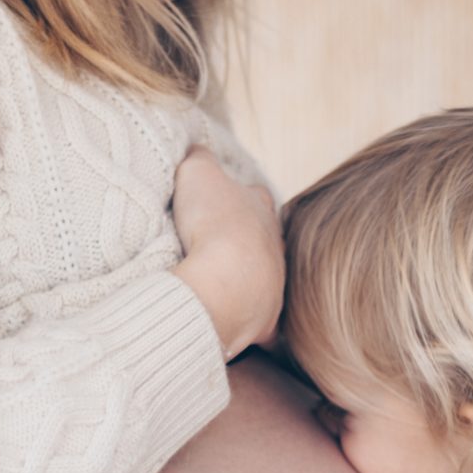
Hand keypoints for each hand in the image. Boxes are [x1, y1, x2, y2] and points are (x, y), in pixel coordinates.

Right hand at [171, 147, 284, 359]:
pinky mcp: (266, 318)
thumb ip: (198, 156)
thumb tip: (197, 150)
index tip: (214, 203)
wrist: (227, 283)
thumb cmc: (214, 224)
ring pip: (262, 278)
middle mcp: (275, 245)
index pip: (253, 195)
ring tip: (215, 283)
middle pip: (260, 238)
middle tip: (212, 246)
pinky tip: (231, 323)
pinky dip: (247, 321)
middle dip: (242, 241)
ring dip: (243, 279)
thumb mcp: (198, 172)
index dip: (233, 196)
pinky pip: (258, 321)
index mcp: (261, 207)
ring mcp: (274, 283)